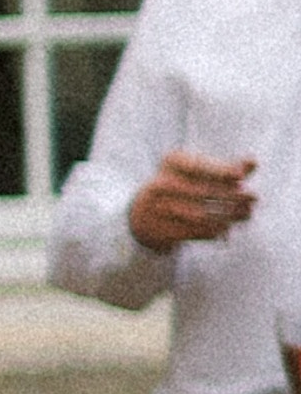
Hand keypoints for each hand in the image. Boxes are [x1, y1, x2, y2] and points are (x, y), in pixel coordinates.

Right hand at [129, 149, 262, 255]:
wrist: (140, 215)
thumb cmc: (178, 187)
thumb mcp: (196, 171)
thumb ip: (225, 168)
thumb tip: (253, 162)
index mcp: (170, 164)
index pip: (198, 167)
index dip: (219, 170)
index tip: (240, 176)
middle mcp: (160, 184)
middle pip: (204, 191)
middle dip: (232, 196)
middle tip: (253, 198)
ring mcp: (159, 209)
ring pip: (202, 215)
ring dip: (228, 216)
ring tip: (245, 213)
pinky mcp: (162, 230)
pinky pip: (195, 232)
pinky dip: (216, 231)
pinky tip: (228, 229)